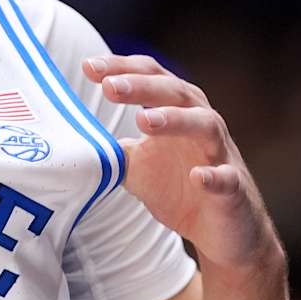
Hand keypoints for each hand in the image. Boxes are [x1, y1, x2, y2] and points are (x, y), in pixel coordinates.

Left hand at [82, 55, 280, 274]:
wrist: (224, 233)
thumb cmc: (180, 189)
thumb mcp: (137, 166)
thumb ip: (110, 148)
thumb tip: (67, 138)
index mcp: (176, 112)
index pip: (150, 78)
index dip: (121, 69)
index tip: (88, 66)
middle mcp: (201, 124)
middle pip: (175, 92)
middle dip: (142, 87)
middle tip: (110, 86)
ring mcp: (220, 155)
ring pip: (205, 125)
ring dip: (175, 120)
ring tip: (144, 120)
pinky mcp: (233, 188)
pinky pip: (227, 178)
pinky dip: (214, 176)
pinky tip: (197, 176)